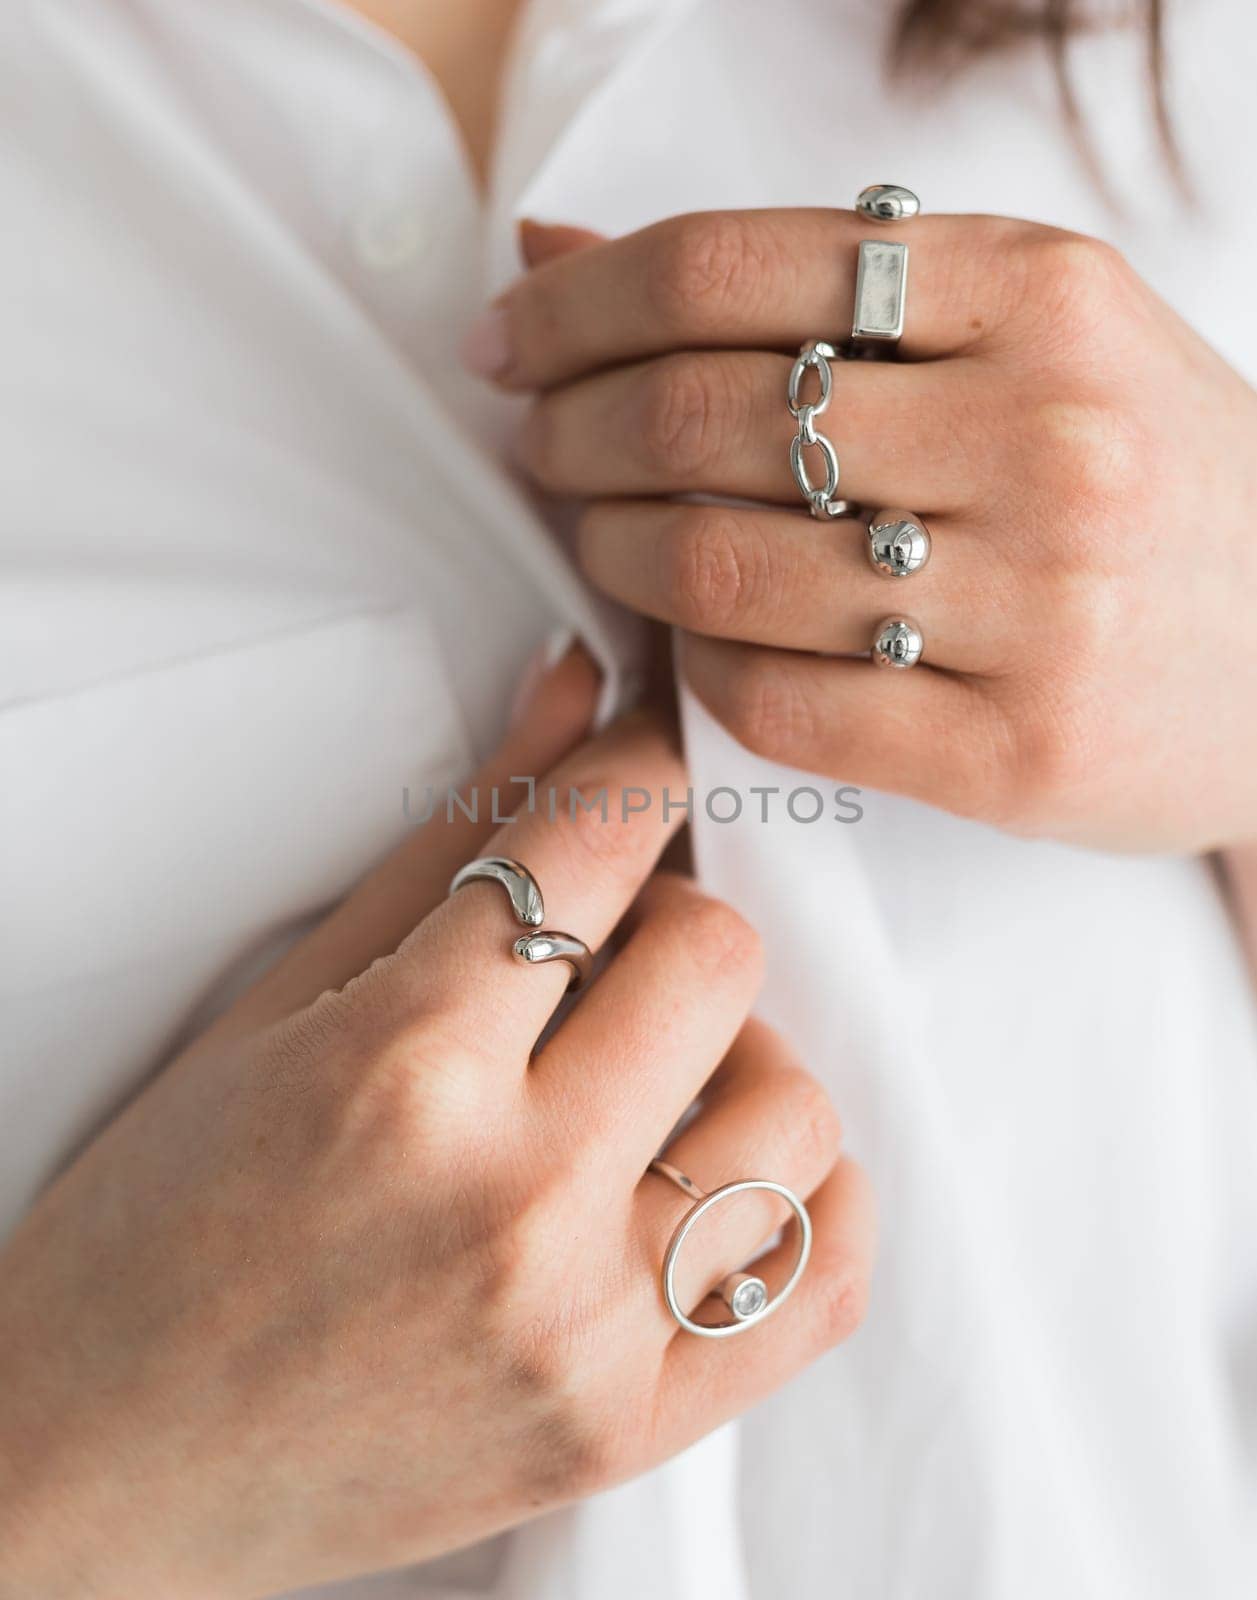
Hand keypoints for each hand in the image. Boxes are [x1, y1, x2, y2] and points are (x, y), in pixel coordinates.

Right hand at [0, 646, 871, 1599]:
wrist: (96, 1464)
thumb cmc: (155, 1231)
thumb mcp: (281, 1007)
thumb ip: (450, 842)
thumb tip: (573, 691)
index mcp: (402, 1066)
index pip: (598, 839)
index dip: (634, 769)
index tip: (642, 763)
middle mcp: (512, 1197)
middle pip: (719, 957)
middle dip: (677, 916)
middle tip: (618, 946)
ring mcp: (584, 1329)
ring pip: (798, 1112)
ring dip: (745, 1059)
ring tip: (662, 1077)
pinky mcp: (628, 1428)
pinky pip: (821, 1282)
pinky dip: (811, 1199)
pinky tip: (735, 1171)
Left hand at [477, 210, 1256, 851]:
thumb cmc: (1148, 479)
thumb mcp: (1031, 333)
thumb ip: (819, 289)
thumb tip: (559, 257)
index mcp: (1044, 292)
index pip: (731, 268)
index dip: (582, 305)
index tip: (516, 341)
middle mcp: (1048, 436)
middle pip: (704, 416)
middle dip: (572, 430)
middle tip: (541, 444)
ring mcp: (1040, 607)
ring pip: (724, 568)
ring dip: (616, 551)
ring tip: (604, 537)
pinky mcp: (1015, 752)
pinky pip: (779, 704)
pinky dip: (698, 666)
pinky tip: (693, 638)